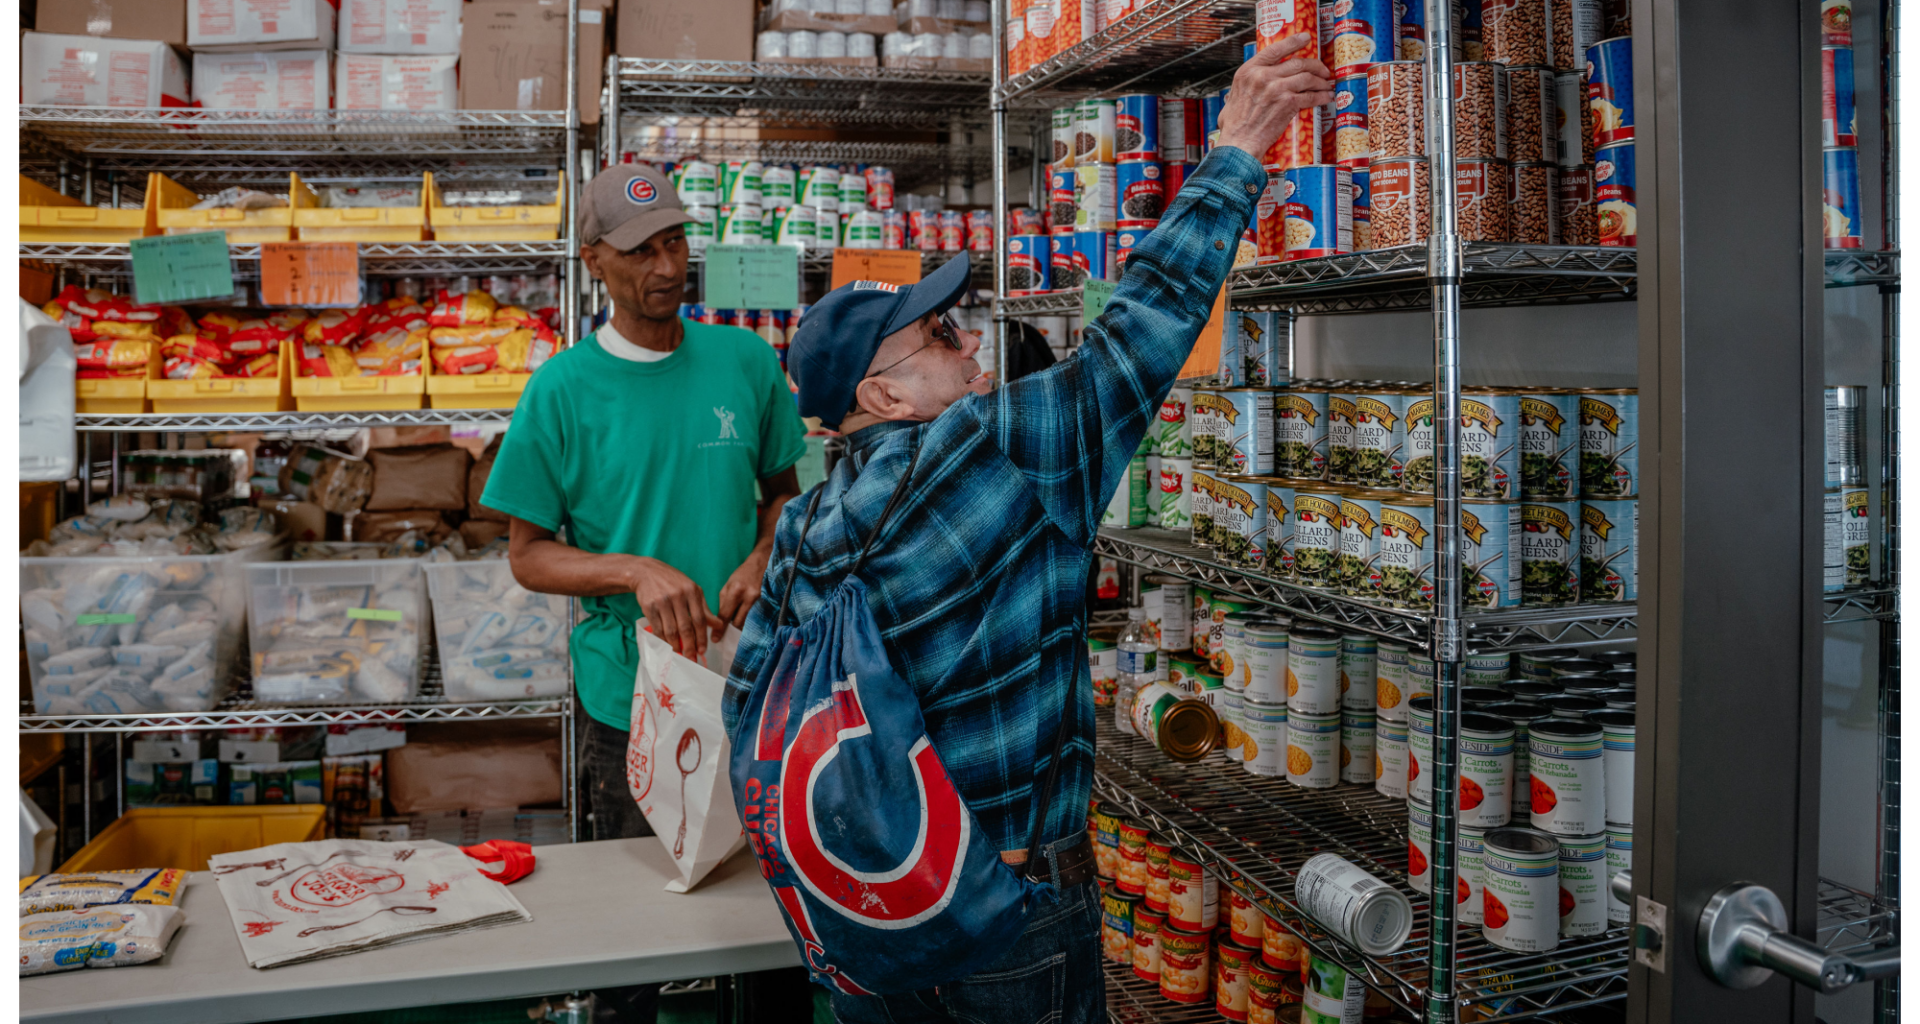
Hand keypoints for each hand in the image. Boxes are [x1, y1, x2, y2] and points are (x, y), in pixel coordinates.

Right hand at [629, 557, 722, 660]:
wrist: (647, 572)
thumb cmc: (673, 582)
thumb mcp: (692, 590)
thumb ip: (704, 608)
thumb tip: (718, 625)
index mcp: (692, 591)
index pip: (700, 619)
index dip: (702, 637)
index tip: (703, 650)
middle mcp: (677, 596)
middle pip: (685, 627)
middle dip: (689, 646)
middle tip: (692, 658)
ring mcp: (662, 601)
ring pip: (670, 630)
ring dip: (675, 645)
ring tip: (680, 654)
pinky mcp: (649, 606)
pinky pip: (657, 628)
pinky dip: (663, 640)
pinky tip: (667, 645)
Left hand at [716, 545, 772, 637]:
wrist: (763, 563)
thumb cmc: (743, 574)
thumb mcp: (728, 585)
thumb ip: (724, 603)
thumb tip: (720, 620)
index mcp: (736, 591)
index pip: (725, 615)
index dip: (719, 629)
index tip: (715, 639)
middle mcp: (749, 596)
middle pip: (737, 623)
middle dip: (731, 629)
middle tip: (727, 632)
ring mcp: (761, 600)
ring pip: (748, 623)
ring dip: (741, 626)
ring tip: (738, 626)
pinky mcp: (769, 603)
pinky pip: (757, 619)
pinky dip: (751, 622)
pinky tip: (748, 622)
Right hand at [1215, 33, 1334, 158]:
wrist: (1239, 143)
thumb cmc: (1234, 125)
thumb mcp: (1233, 97)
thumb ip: (1245, 88)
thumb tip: (1251, 87)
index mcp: (1248, 71)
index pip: (1274, 49)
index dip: (1293, 42)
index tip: (1305, 38)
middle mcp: (1263, 76)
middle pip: (1297, 63)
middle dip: (1315, 65)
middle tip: (1322, 70)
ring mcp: (1277, 89)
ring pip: (1307, 77)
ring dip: (1320, 81)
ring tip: (1326, 85)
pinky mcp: (1288, 103)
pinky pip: (1310, 96)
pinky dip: (1321, 96)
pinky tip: (1326, 98)